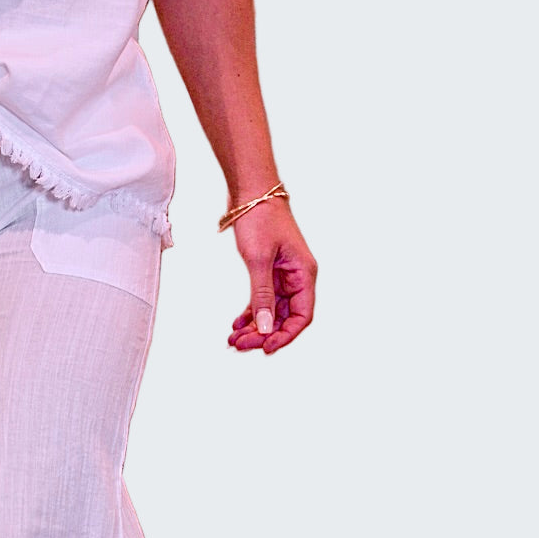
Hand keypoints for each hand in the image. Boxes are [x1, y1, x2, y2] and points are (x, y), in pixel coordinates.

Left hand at [227, 200, 315, 354]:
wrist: (251, 190)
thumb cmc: (260, 218)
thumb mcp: (259, 259)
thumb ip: (262, 295)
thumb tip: (265, 328)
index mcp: (304, 274)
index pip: (302, 316)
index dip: (285, 335)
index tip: (265, 347)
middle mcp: (297, 276)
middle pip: (285, 316)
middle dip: (264, 332)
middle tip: (240, 344)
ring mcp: (283, 273)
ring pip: (272, 309)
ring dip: (255, 325)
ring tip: (234, 338)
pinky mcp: (270, 268)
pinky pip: (264, 297)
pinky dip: (252, 311)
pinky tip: (237, 323)